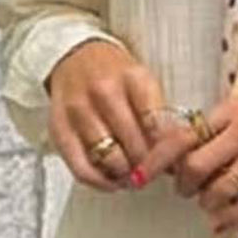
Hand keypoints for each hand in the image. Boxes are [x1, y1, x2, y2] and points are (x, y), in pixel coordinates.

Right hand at [45, 40, 172, 190]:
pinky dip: (101, 182)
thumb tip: (177, 160)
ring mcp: (79, 111)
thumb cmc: (116, 76)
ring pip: (111, 160)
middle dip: (150, 167)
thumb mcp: (145, 84)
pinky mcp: (59, 129)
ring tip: (133, 175)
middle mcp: (105, 92)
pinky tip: (112, 180)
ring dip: (127, 176)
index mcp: (134, 78)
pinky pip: (82, 169)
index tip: (174, 162)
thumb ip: (162, 118)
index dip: (169, 153)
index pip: (158, 126)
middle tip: (154, 172)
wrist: (75, 56)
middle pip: (136, 147)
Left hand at [132, 76, 237, 234]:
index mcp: (233, 109)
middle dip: (183, 186)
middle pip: (193, 167)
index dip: (157, 158)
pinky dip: (230, 219)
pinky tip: (223, 224)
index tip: (141, 173)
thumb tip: (193, 146)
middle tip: (185, 191)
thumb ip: (225, 123)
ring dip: (207, 204)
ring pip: (218, 190)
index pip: (182, 134)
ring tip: (209, 205)